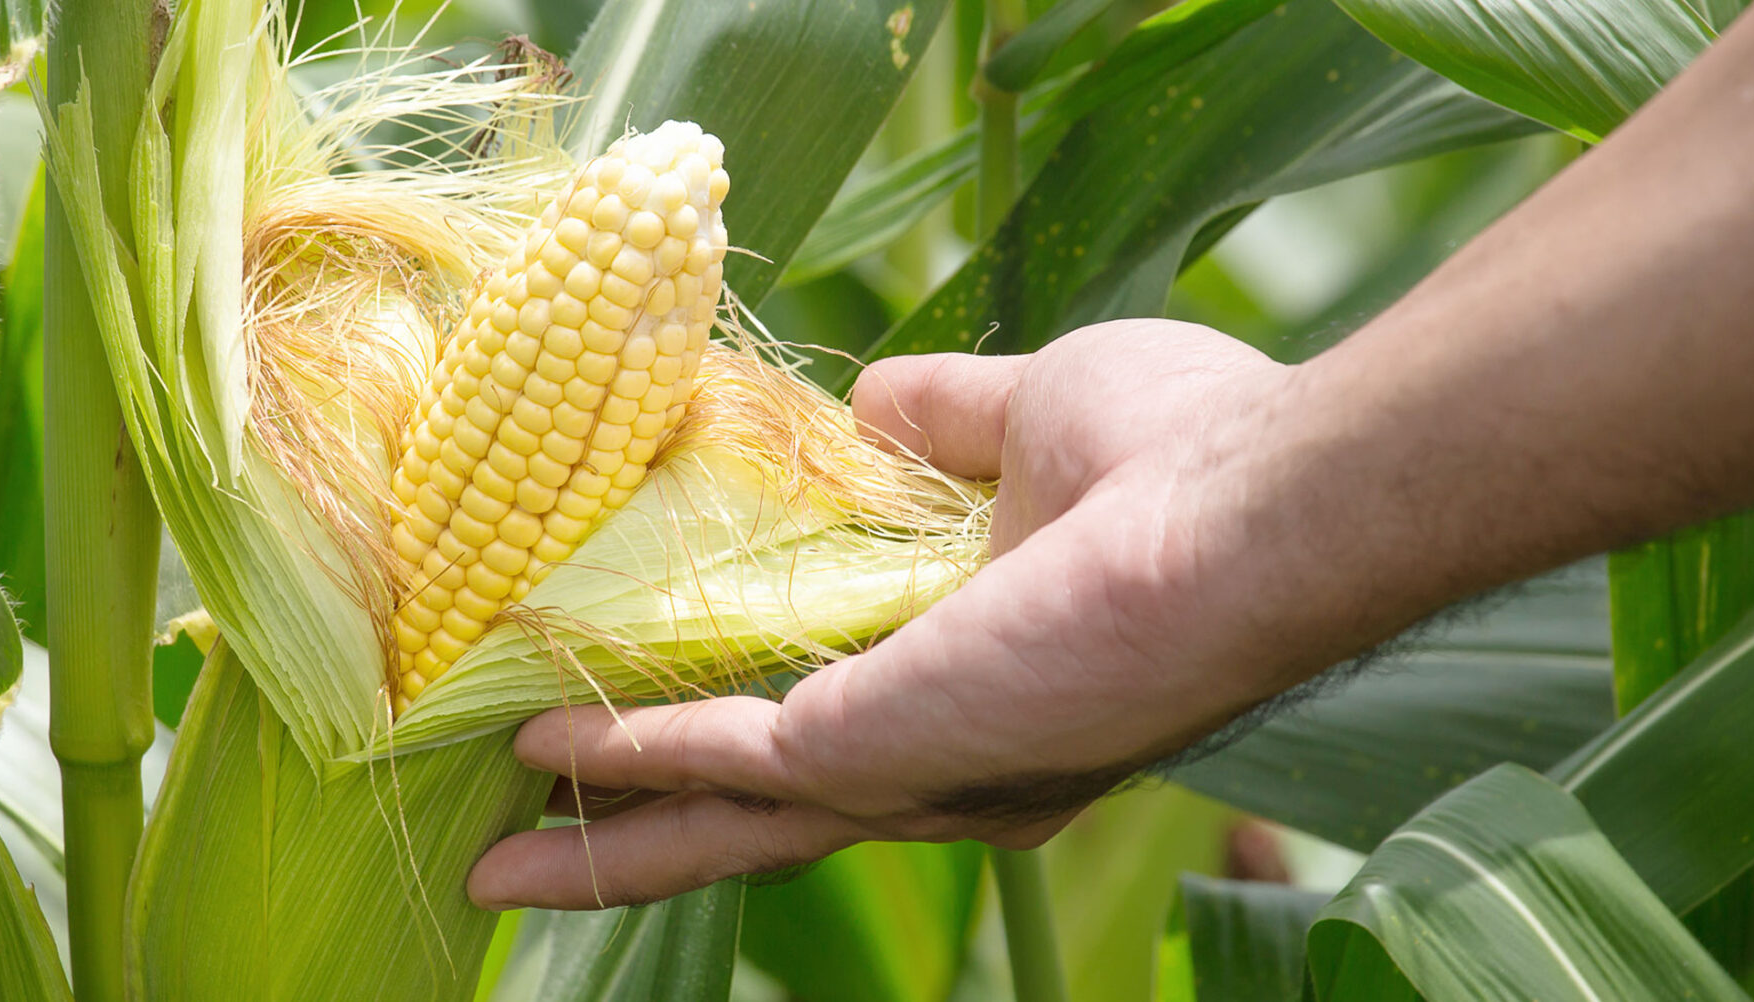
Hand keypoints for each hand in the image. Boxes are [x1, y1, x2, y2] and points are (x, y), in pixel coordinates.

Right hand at [468, 319, 1336, 910]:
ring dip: (604, 832)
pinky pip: (725, 760)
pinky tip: (545, 750)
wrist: (1256, 506)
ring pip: (720, 823)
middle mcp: (943, 762)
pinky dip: (631, 757)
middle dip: (633, 841)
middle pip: (751, 821)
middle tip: (523, 855)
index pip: (824, 726)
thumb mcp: (1034, 416)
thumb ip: (944, 420)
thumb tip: (867, 400)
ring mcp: (910, 772)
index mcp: (979, 686)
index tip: (629, 710)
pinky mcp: (877, 753)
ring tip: (497, 858)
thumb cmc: (1185, 455)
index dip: (722, 724)